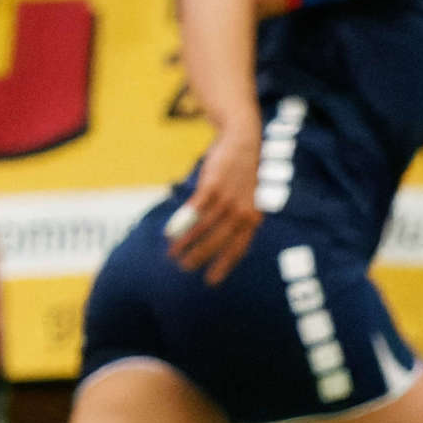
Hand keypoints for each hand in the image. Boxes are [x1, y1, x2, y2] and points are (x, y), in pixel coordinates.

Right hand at [167, 127, 262, 285]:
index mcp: (252, 219)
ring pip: (204, 228)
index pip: (238, 249)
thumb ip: (238, 219)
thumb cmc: (242, 174)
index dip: (224, 266)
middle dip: (200, 257)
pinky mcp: (214, 185)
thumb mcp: (247, 199)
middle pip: (218, 242)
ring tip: (172, 253)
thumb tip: (220, 241)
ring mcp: (228, 199)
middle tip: (184, 268)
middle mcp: (242, 212)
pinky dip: (182, 223)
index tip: (211, 281)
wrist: (243, 141)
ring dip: (186, 242)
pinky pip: (195, 209)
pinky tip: (170, 233)